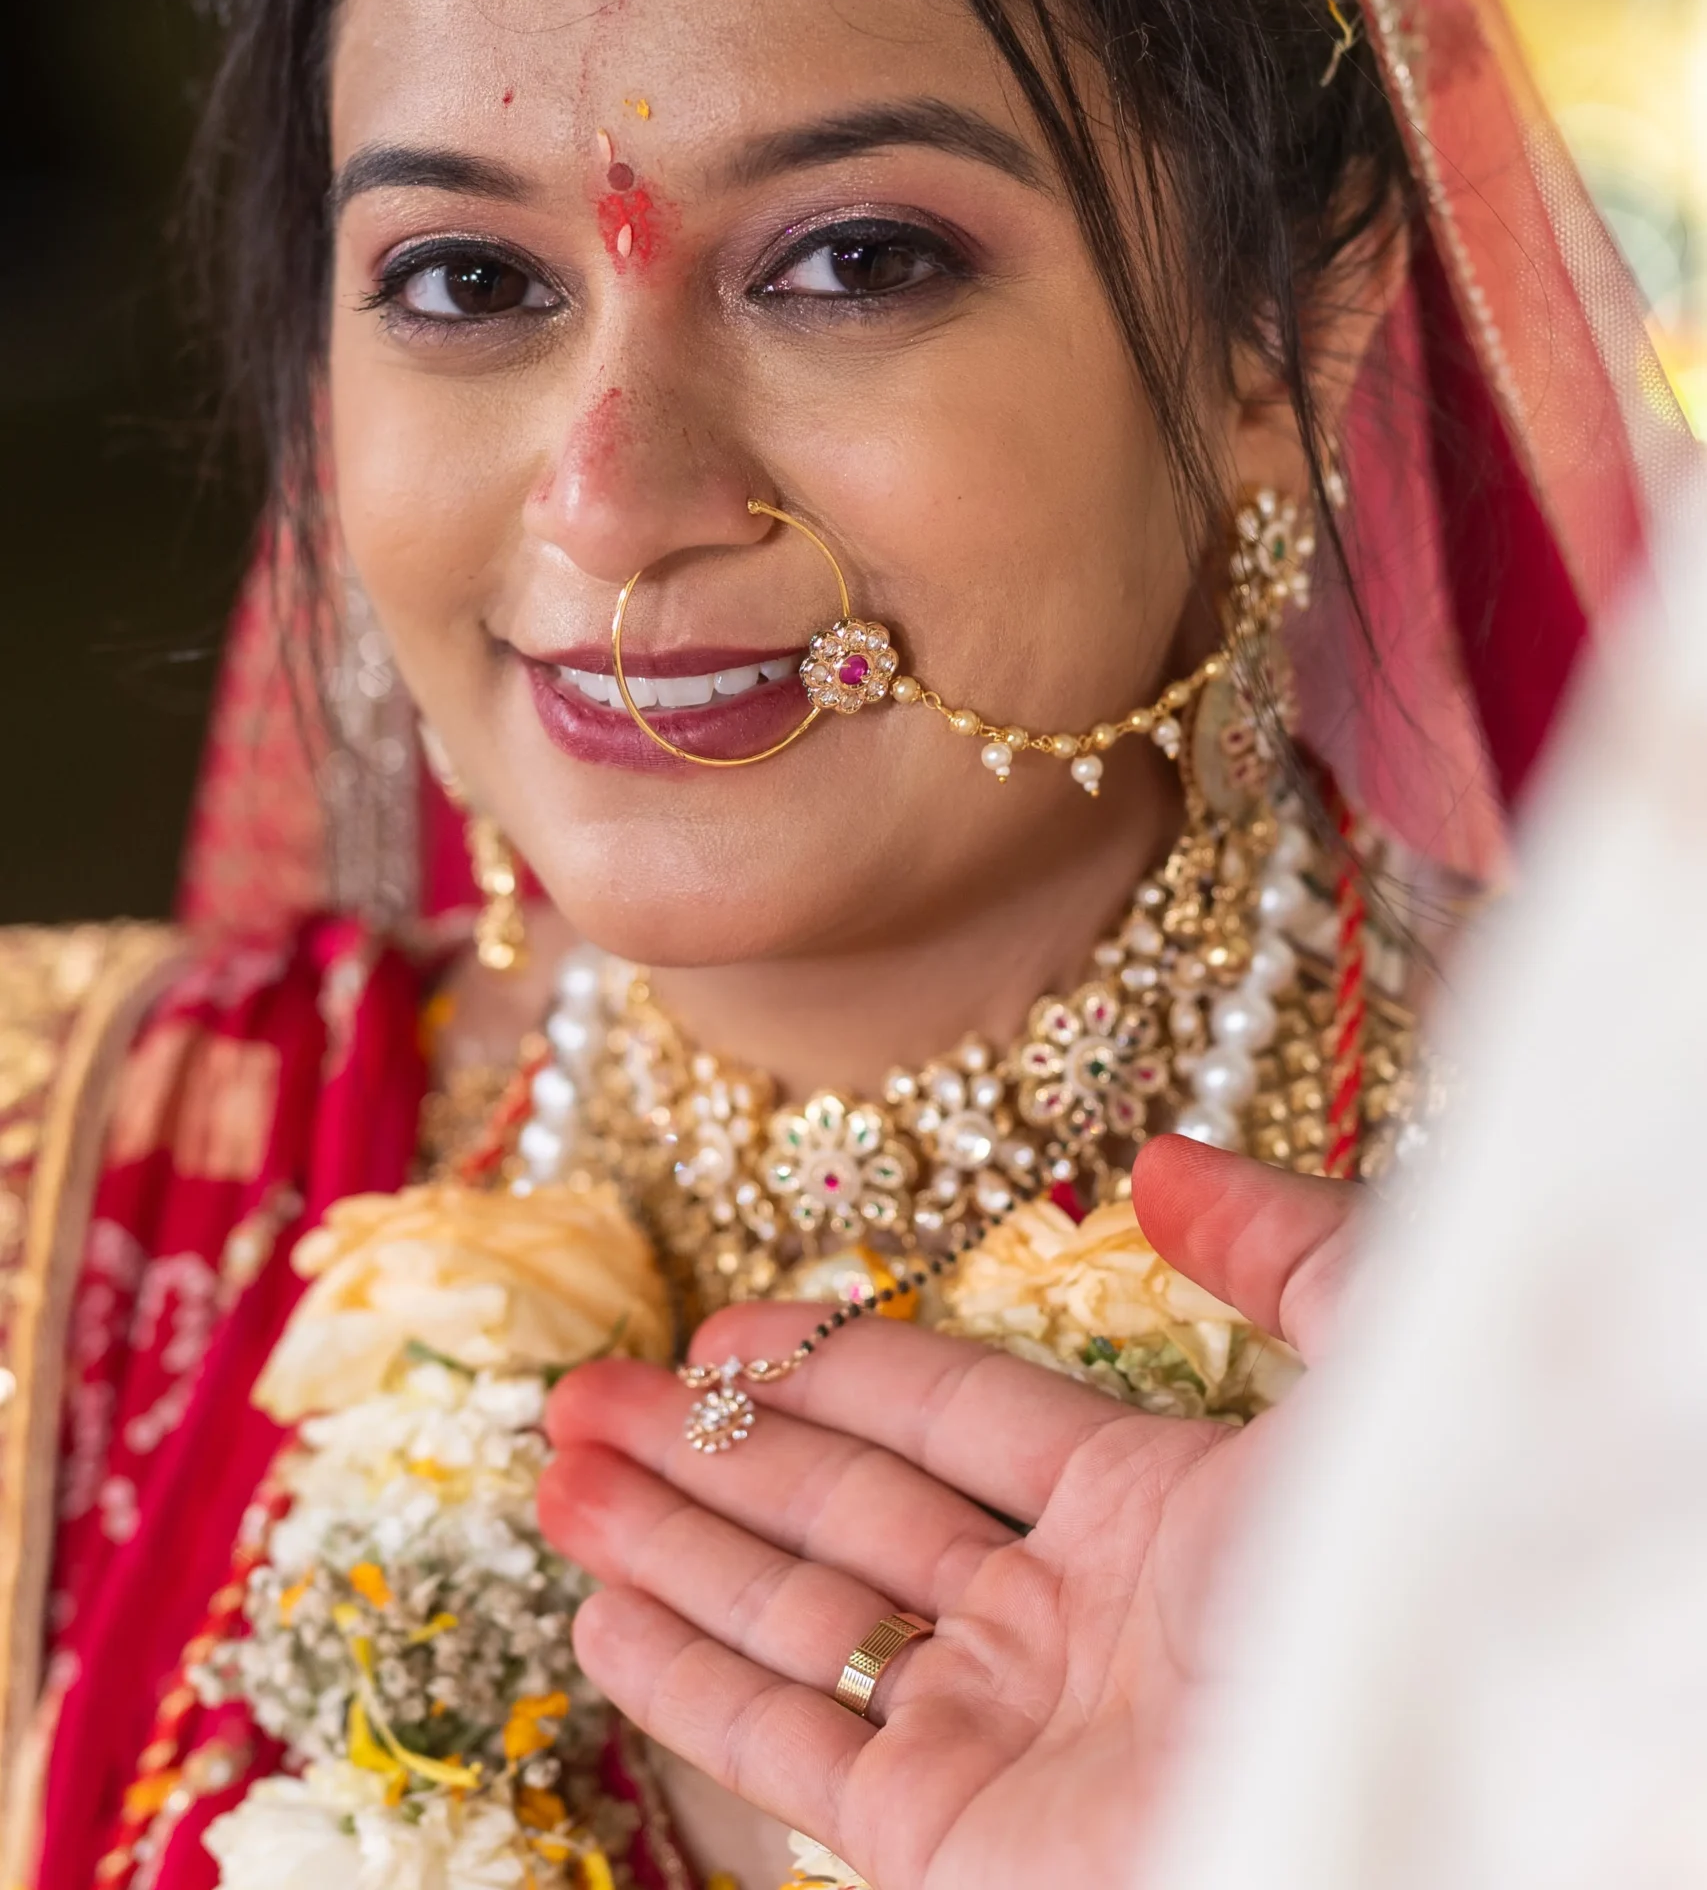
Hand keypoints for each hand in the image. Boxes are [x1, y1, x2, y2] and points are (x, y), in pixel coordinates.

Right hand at [539, 1137, 1359, 1889]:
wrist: (1423, 1801)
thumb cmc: (1418, 1585)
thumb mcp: (1387, 1373)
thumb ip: (1291, 1260)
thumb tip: (1164, 1164)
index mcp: (1159, 1512)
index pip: (953, 1416)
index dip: (832, 1362)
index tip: (718, 1328)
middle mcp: (1065, 1619)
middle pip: (848, 1509)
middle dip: (711, 1448)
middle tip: (587, 1395)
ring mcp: (1004, 1731)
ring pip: (800, 1617)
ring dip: (673, 1546)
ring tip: (556, 1480)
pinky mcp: (955, 1841)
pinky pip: (798, 1746)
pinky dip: (693, 1681)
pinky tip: (605, 1613)